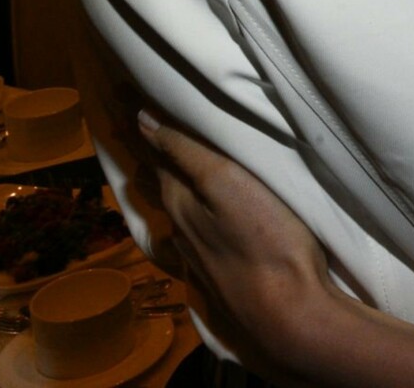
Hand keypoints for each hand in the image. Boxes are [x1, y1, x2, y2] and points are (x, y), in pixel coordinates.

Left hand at [137, 110, 334, 379]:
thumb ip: (186, 152)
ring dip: (164, 185)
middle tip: (136, 126)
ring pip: (172, 211)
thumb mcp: (226, 183)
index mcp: (179, 201)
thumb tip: (141, 119)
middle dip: (148, 154)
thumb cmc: (265, 239)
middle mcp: (179, 228)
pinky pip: (190, 236)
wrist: (288, 315)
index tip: (124, 97)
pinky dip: (185, 217)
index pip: (153, 153)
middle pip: (158, 183)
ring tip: (160, 167)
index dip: (140, 124)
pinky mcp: (216, 276)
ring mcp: (195, 257)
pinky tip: (191, 224)